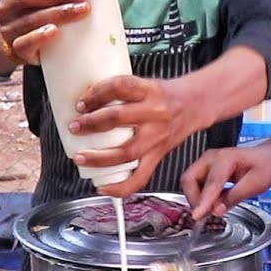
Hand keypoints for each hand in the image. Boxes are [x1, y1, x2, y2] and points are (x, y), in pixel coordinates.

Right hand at [0, 0, 88, 64]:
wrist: (31, 45)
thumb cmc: (47, 11)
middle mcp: (6, 5)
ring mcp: (9, 28)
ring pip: (30, 19)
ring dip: (57, 13)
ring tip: (81, 10)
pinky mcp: (16, 49)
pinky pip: (23, 43)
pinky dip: (39, 37)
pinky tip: (54, 31)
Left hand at [72, 76, 202, 197]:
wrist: (195, 105)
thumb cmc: (166, 95)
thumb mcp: (146, 84)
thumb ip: (121, 92)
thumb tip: (86, 101)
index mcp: (149, 90)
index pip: (119, 86)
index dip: (97, 93)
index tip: (82, 102)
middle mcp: (154, 113)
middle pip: (118, 118)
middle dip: (91, 124)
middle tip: (75, 126)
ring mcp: (157, 137)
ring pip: (126, 152)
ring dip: (99, 157)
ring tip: (80, 157)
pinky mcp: (158, 155)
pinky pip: (140, 177)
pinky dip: (120, 186)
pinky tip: (103, 187)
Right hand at [180, 137, 270, 220]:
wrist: (269, 157)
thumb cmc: (265, 167)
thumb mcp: (256, 184)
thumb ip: (235, 196)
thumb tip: (216, 210)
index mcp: (225, 158)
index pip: (211, 183)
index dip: (203, 201)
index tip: (197, 216)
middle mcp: (211, 158)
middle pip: (190, 179)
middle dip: (194, 199)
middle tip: (205, 215)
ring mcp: (207, 162)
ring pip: (190, 182)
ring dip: (196, 198)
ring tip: (210, 210)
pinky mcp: (206, 169)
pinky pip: (196, 184)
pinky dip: (200, 196)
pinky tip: (212, 204)